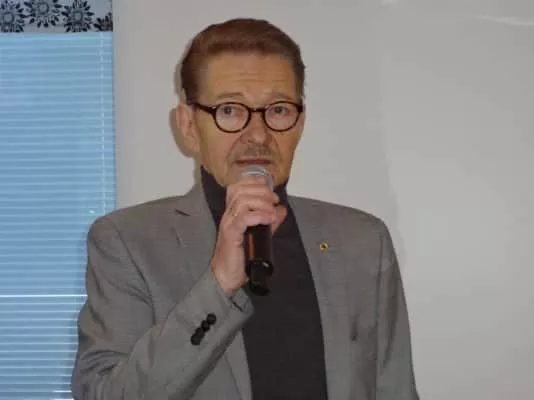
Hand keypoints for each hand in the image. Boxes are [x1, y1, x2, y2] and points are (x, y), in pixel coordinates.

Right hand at [211, 175, 286, 294]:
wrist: (226, 275)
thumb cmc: (239, 256)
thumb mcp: (258, 234)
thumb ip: (269, 221)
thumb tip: (282, 209)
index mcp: (232, 212)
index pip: (237, 186)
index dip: (254, 182)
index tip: (269, 189)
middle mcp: (228, 215)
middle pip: (241, 190)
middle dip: (262, 191)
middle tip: (274, 201)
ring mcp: (228, 223)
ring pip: (243, 201)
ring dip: (262, 203)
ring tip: (272, 213)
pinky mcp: (231, 234)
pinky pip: (244, 218)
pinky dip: (259, 215)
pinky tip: (269, 219)